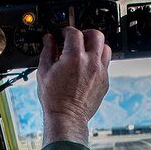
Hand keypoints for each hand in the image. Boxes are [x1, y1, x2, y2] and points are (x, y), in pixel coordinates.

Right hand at [37, 27, 111, 145]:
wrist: (67, 118)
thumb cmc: (54, 99)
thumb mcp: (44, 72)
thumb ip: (47, 51)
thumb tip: (49, 40)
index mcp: (74, 57)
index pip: (74, 32)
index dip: (67, 31)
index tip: (63, 35)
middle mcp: (91, 62)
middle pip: (96, 35)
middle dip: (86, 33)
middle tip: (78, 38)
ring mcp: (100, 72)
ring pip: (106, 48)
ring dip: (96, 46)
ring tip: (86, 51)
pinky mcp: (105, 82)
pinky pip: (106, 64)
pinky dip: (98, 61)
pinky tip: (88, 67)